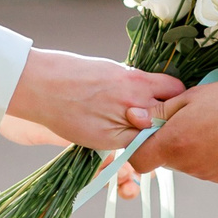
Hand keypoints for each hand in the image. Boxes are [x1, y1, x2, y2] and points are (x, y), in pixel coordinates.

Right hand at [4, 48, 183, 153]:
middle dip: (168, 117)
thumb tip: (148, 89)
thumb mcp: (111, 70)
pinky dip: (133, 144)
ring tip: (138, 129)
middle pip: (171, 115)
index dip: (174, 96)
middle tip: (160, 119)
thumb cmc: (71, 72)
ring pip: (154, 134)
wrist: (42, 86)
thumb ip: (133, 82)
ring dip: (151, 133)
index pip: (175, 90)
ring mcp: (124, 123)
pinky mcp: (109, 141)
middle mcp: (136, 102)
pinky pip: (133, 147)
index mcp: (137, 80)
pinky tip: (122, 137)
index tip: (169, 99)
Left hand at [127, 70, 217, 183]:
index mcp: (175, 144)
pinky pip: (210, 168)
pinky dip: (213, 154)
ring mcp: (210, 175)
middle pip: (166, 160)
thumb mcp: (192, 96)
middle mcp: (190, 166)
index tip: (150, 132)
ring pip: (189, 164)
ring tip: (216, 124)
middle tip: (191, 118)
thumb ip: (160, 112)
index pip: (138, 161)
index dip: (138, 147)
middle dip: (170, 143)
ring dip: (193, 148)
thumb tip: (133, 118)